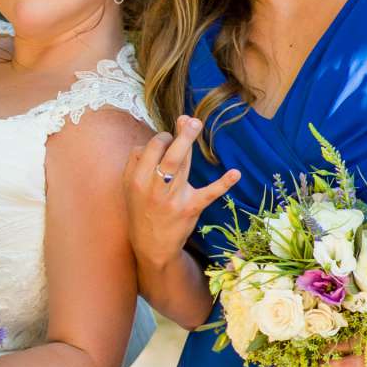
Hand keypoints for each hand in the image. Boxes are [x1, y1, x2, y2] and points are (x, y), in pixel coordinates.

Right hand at [123, 115, 243, 272]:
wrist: (150, 245)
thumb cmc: (142, 209)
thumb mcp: (132, 188)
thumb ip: (139, 163)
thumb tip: (158, 138)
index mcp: (137, 181)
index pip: (148, 150)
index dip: (161, 139)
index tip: (168, 138)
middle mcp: (153, 188)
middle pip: (166, 156)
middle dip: (178, 136)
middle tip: (191, 121)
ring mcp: (172, 199)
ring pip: (181, 166)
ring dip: (189, 143)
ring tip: (196, 124)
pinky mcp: (190, 209)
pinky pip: (208, 194)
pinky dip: (222, 184)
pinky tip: (235, 173)